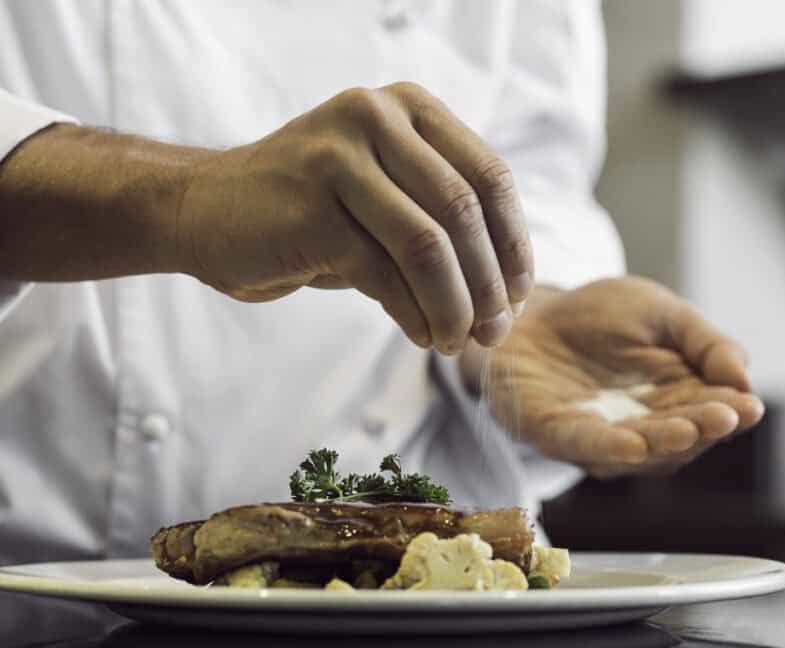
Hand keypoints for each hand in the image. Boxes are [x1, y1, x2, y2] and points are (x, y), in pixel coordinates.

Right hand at [176, 82, 531, 351]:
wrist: (204, 210)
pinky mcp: (310, 208)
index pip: (490, 177)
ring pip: (429, 245)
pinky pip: (385, 273)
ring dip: (454, 307)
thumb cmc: (311, 213)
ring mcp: (339, 158)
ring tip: (455, 342)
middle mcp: (376, 117)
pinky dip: (413, 314)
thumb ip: (443, 223)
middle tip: (494, 333)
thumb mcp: (386, 197)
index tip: (519, 295)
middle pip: (464, 212)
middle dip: (489, 285)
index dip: (514, 244)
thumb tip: (510, 296)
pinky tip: (421, 335)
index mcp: (408, 107)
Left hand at [484, 277, 763, 477]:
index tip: (749, 406)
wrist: (528, 308)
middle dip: (703, 428)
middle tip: (726, 417)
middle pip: (680, 438)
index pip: (710, 412)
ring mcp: (598, 437)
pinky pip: (582, 445)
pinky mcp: (553, 433)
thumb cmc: (598, 315)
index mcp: (675, 400)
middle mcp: (641, 427)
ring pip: (637, 450)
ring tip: (689, 429)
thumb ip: (705, 343)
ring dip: (662, 442)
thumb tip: (744, 379)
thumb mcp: (663, 313)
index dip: (730, 413)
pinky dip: (606, 448)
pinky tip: (632, 445)